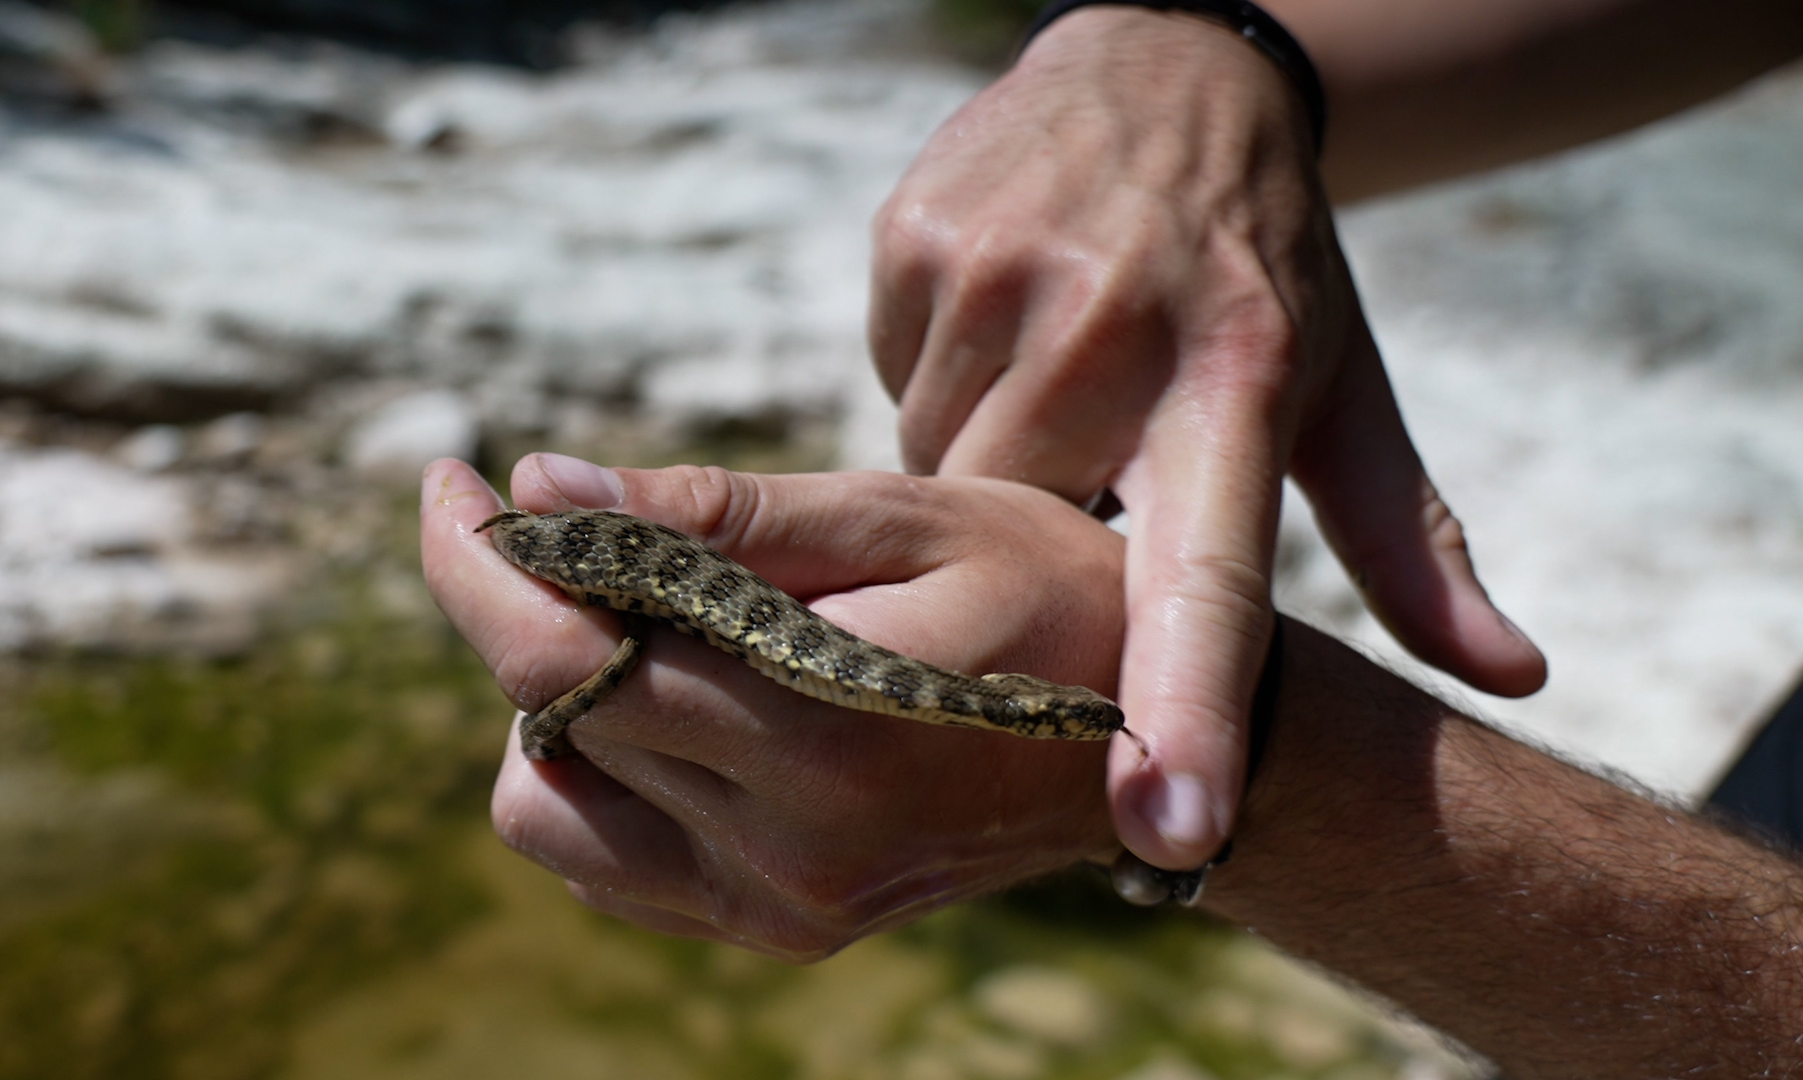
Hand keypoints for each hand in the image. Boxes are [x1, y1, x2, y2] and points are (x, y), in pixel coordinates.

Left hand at [420, 455, 1124, 959]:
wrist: (1158, 743)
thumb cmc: (1046, 591)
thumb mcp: (905, 514)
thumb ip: (717, 513)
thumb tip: (535, 486)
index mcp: (827, 727)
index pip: (572, 655)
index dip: (475, 562)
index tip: (451, 479)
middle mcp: (790, 845)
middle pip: (542, 725)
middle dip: (517, 608)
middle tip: (563, 530)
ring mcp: (779, 903)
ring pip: (546, 806)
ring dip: (562, 702)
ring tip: (659, 631)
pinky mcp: (774, 927)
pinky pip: (602, 859)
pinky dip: (601, 771)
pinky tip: (679, 703)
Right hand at [869, 7, 1546, 867]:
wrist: (1160, 70)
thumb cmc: (1257, 269)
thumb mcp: (1343, 389)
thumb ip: (1411, 543)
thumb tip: (1513, 677)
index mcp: (1238, 383)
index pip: (1208, 576)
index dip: (1185, 707)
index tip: (1172, 823)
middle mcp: (1115, 328)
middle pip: (1015, 537)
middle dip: (1034, 537)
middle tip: (1091, 459)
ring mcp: (1003, 274)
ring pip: (931, 474)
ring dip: (981, 464)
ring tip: (1054, 372)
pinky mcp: (917, 240)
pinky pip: (892, 388)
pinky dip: (936, 389)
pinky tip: (999, 325)